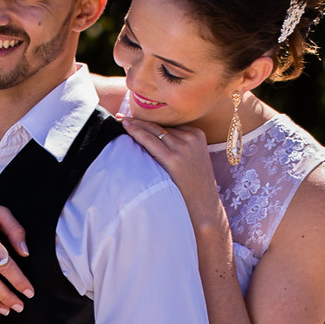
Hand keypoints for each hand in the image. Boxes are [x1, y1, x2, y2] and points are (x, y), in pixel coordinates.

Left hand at [121, 117, 230, 240]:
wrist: (204, 208)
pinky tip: (126, 127)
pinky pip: (150, 141)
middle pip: (160, 124)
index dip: (150, 120)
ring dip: (135, 124)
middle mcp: (191, 137)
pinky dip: (136, 132)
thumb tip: (157, 143)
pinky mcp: (174, 159)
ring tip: (120, 120)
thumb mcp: (193, 161)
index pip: (169, 124)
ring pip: (153, 130)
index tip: (135, 117)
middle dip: (140, 119)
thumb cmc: (195, 188)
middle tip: (122, 115)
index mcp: (197, 135)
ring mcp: (183, 147)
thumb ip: (180, 148)